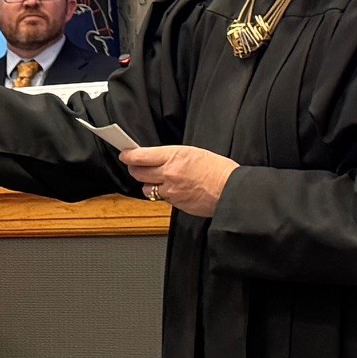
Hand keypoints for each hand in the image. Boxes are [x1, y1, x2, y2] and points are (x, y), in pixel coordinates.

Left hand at [121, 144, 237, 216]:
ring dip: (148, 183)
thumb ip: (173, 156)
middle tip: (135, 165)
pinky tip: (173, 189)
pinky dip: (162, 193)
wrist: (231, 191)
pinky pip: (161, 198)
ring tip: (156, 179)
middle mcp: (169, 173)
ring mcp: (170, 191)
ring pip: (146, 188)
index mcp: (175, 156)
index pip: (141, 156)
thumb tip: (157, 158)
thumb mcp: (195, 153)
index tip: (125, 154)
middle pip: (138, 172)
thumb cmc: (219, 170)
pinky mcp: (174, 204)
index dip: (128, 155)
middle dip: (134, 168)